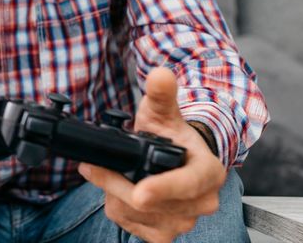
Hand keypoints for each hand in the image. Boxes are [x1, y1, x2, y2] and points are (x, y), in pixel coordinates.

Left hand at [77, 67, 226, 242]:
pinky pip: (130, 226)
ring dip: (114, 194)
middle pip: (151, 202)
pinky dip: (117, 207)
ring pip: (135, 214)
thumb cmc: (172, 135)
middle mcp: (202, 202)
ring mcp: (184, 222)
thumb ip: (161, 94)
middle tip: (93, 166)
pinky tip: (119, 191)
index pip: (186, 184)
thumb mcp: (163, 112)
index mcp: (209, 173)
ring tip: (112, 175)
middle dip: (116, 183)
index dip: (162, 189)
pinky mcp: (165, 235)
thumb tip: (160, 75)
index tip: (139, 191)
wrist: (176, 160)